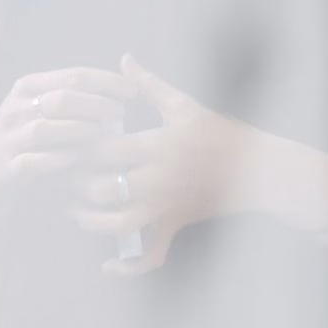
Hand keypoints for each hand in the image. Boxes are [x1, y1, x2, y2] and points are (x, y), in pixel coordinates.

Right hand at [0, 68, 132, 203]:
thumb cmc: (23, 132)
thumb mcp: (38, 103)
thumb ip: (71, 91)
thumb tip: (124, 79)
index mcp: (28, 87)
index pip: (74, 75)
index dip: (107, 81)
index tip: (133, 90)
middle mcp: (17, 109)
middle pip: (63, 99)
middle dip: (98, 104)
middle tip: (122, 113)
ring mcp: (10, 139)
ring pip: (47, 129)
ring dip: (81, 130)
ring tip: (105, 134)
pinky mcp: (8, 168)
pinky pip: (36, 162)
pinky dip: (59, 159)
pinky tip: (79, 157)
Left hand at [71, 54, 257, 276]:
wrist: (258, 168)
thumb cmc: (220, 133)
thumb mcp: (185, 105)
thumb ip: (149, 84)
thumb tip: (124, 59)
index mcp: (158, 144)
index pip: (104, 149)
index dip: (79, 148)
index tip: (69, 143)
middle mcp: (159, 178)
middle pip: (102, 188)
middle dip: (78, 185)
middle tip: (69, 176)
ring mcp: (166, 205)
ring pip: (117, 224)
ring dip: (91, 221)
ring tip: (78, 210)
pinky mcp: (175, 224)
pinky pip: (151, 254)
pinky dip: (128, 267)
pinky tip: (107, 265)